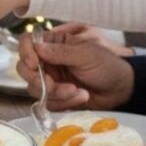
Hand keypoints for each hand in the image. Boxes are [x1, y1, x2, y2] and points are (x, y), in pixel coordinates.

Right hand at [15, 22, 134, 109]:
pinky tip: (81, 96)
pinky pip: (47, 103)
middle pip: (24, 68)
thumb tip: (37, 47)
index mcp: (54, 44)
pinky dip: (64, 102)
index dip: (25, 52)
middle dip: (39, 80)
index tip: (34, 64)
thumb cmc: (107, 65)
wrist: (121, 90)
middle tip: (53, 84)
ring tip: (77, 91)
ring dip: (56, 93)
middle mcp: (47, 61)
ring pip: (35, 88)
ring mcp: (50, 79)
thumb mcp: (86, 55)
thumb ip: (61, 52)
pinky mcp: (56, 97)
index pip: (28, 42)